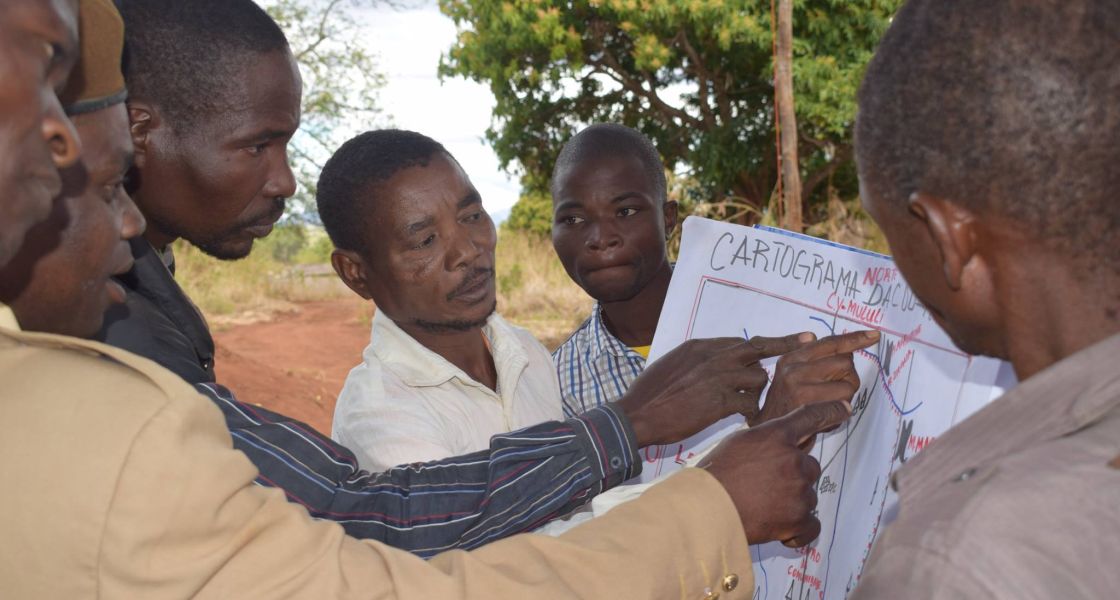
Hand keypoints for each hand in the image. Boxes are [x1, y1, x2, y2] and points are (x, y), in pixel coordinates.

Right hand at [615, 334, 811, 447]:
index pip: (739, 342)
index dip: (759, 347)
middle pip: (758, 347)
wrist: (637, 414)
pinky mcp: (720, 401)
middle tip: (806, 340)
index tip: (777, 344)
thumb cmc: (649, 395)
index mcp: (700, 346)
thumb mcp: (672, 365)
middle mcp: (713, 356)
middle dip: (784, 343)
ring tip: (746, 404)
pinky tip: (744, 419)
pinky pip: (750, 402)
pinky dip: (751, 411)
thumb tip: (711, 363)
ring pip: (758, 378)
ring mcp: (718, 378)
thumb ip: (697, 361)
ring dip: (757, 392)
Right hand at [699, 400, 850, 547]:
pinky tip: (781, 528)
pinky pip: (812, 525)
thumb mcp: (737, 443)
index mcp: (776, 436)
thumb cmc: (714, 475)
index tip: (844, 409)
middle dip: (793, 475)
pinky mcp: (799, 519)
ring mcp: (799, 491)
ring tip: (762, 506)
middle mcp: (794, 460)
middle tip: (766, 486)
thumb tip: (775, 445)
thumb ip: (764, 440)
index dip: (830, 411)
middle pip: (809, 466)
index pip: (810, 417)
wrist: (706, 509)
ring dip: (792, 501)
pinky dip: (799, 529)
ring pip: (808, 495)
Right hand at [755, 330, 878, 428]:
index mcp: (791, 359)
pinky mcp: (809, 405)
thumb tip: (812, 336)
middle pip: (845, 362)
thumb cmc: (784, 409)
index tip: (874, 335)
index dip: (854, 338)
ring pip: (848, 384)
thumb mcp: (787, 377)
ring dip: (846, 398)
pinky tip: (826, 419)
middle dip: (848, 378)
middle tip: (834, 393)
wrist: (767, 437)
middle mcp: (793, 368)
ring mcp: (800, 386)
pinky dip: (842, 413)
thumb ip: (802, 358)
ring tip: (827, 407)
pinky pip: (844, 403)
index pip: (829, 343)